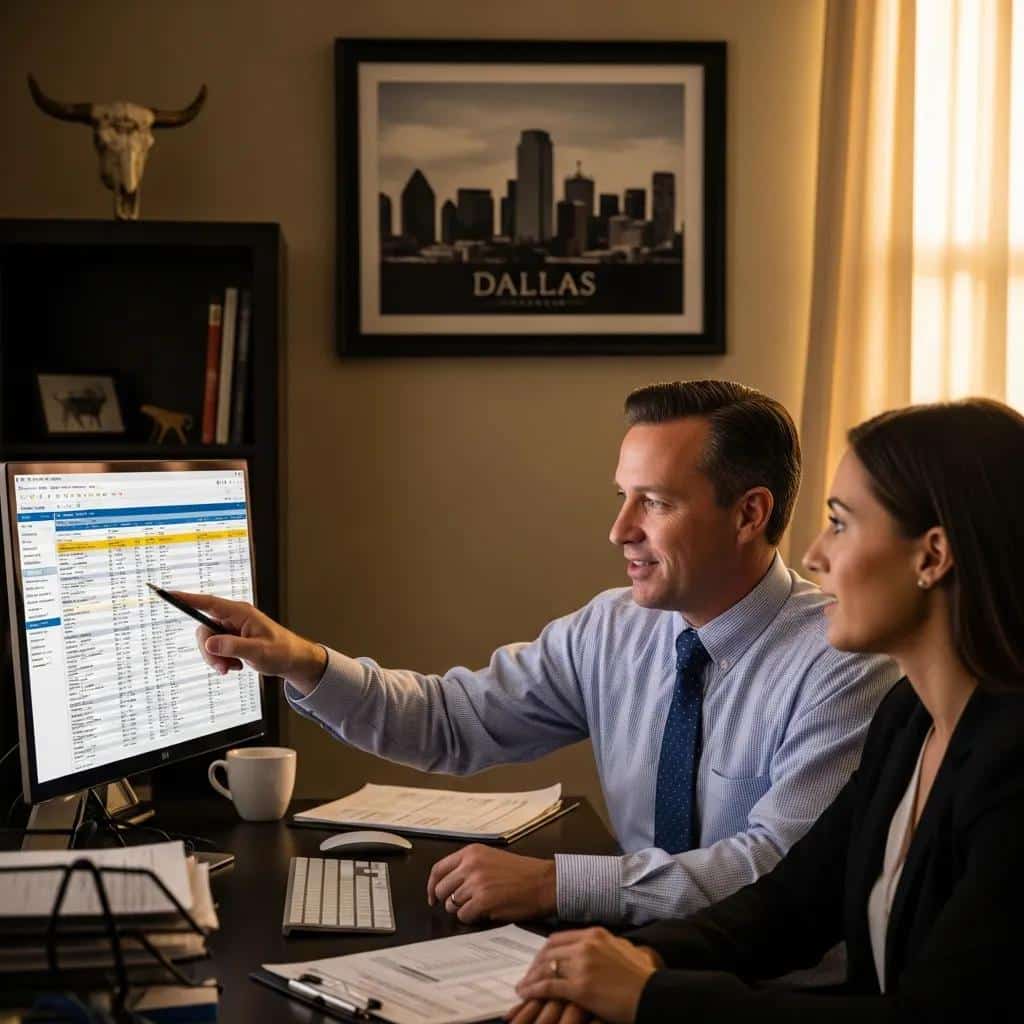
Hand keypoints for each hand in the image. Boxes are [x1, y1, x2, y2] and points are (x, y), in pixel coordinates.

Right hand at [171, 590, 327, 693]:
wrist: (292, 660)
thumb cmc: (281, 651)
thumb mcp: (258, 651)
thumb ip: (233, 647)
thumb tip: (210, 643)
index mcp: (241, 613)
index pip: (209, 603)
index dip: (187, 598)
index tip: (168, 594)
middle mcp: (233, 618)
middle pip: (204, 630)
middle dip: (209, 651)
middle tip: (223, 667)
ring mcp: (232, 629)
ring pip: (208, 642)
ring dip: (216, 659)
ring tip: (233, 668)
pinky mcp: (231, 639)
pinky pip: (215, 650)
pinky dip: (222, 661)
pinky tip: (236, 666)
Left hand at [426, 845, 555, 923]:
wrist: (543, 882)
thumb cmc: (521, 872)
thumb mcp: (490, 858)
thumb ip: (468, 866)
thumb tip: (447, 883)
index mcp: (471, 852)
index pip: (438, 869)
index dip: (432, 886)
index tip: (432, 897)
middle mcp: (470, 865)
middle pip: (442, 889)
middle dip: (449, 900)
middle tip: (463, 904)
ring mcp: (476, 883)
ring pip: (452, 904)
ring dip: (463, 909)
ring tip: (481, 905)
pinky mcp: (483, 901)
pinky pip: (464, 916)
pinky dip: (472, 918)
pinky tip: (486, 912)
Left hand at [514, 928, 660, 1023]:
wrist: (654, 995)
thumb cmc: (643, 977)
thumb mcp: (626, 950)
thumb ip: (609, 945)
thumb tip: (603, 946)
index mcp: (596, 934)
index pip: (560, 938)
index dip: (545, 951)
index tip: (539, 961)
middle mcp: (586, 944)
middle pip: (549, 950)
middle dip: (535, 964)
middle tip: (528, 975)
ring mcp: (583, 964)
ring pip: (546, 967)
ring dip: (531, 977)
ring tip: (523, 987)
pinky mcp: (580, 987)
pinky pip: (548, 986)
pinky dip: (533, 989)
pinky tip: (525, 993)